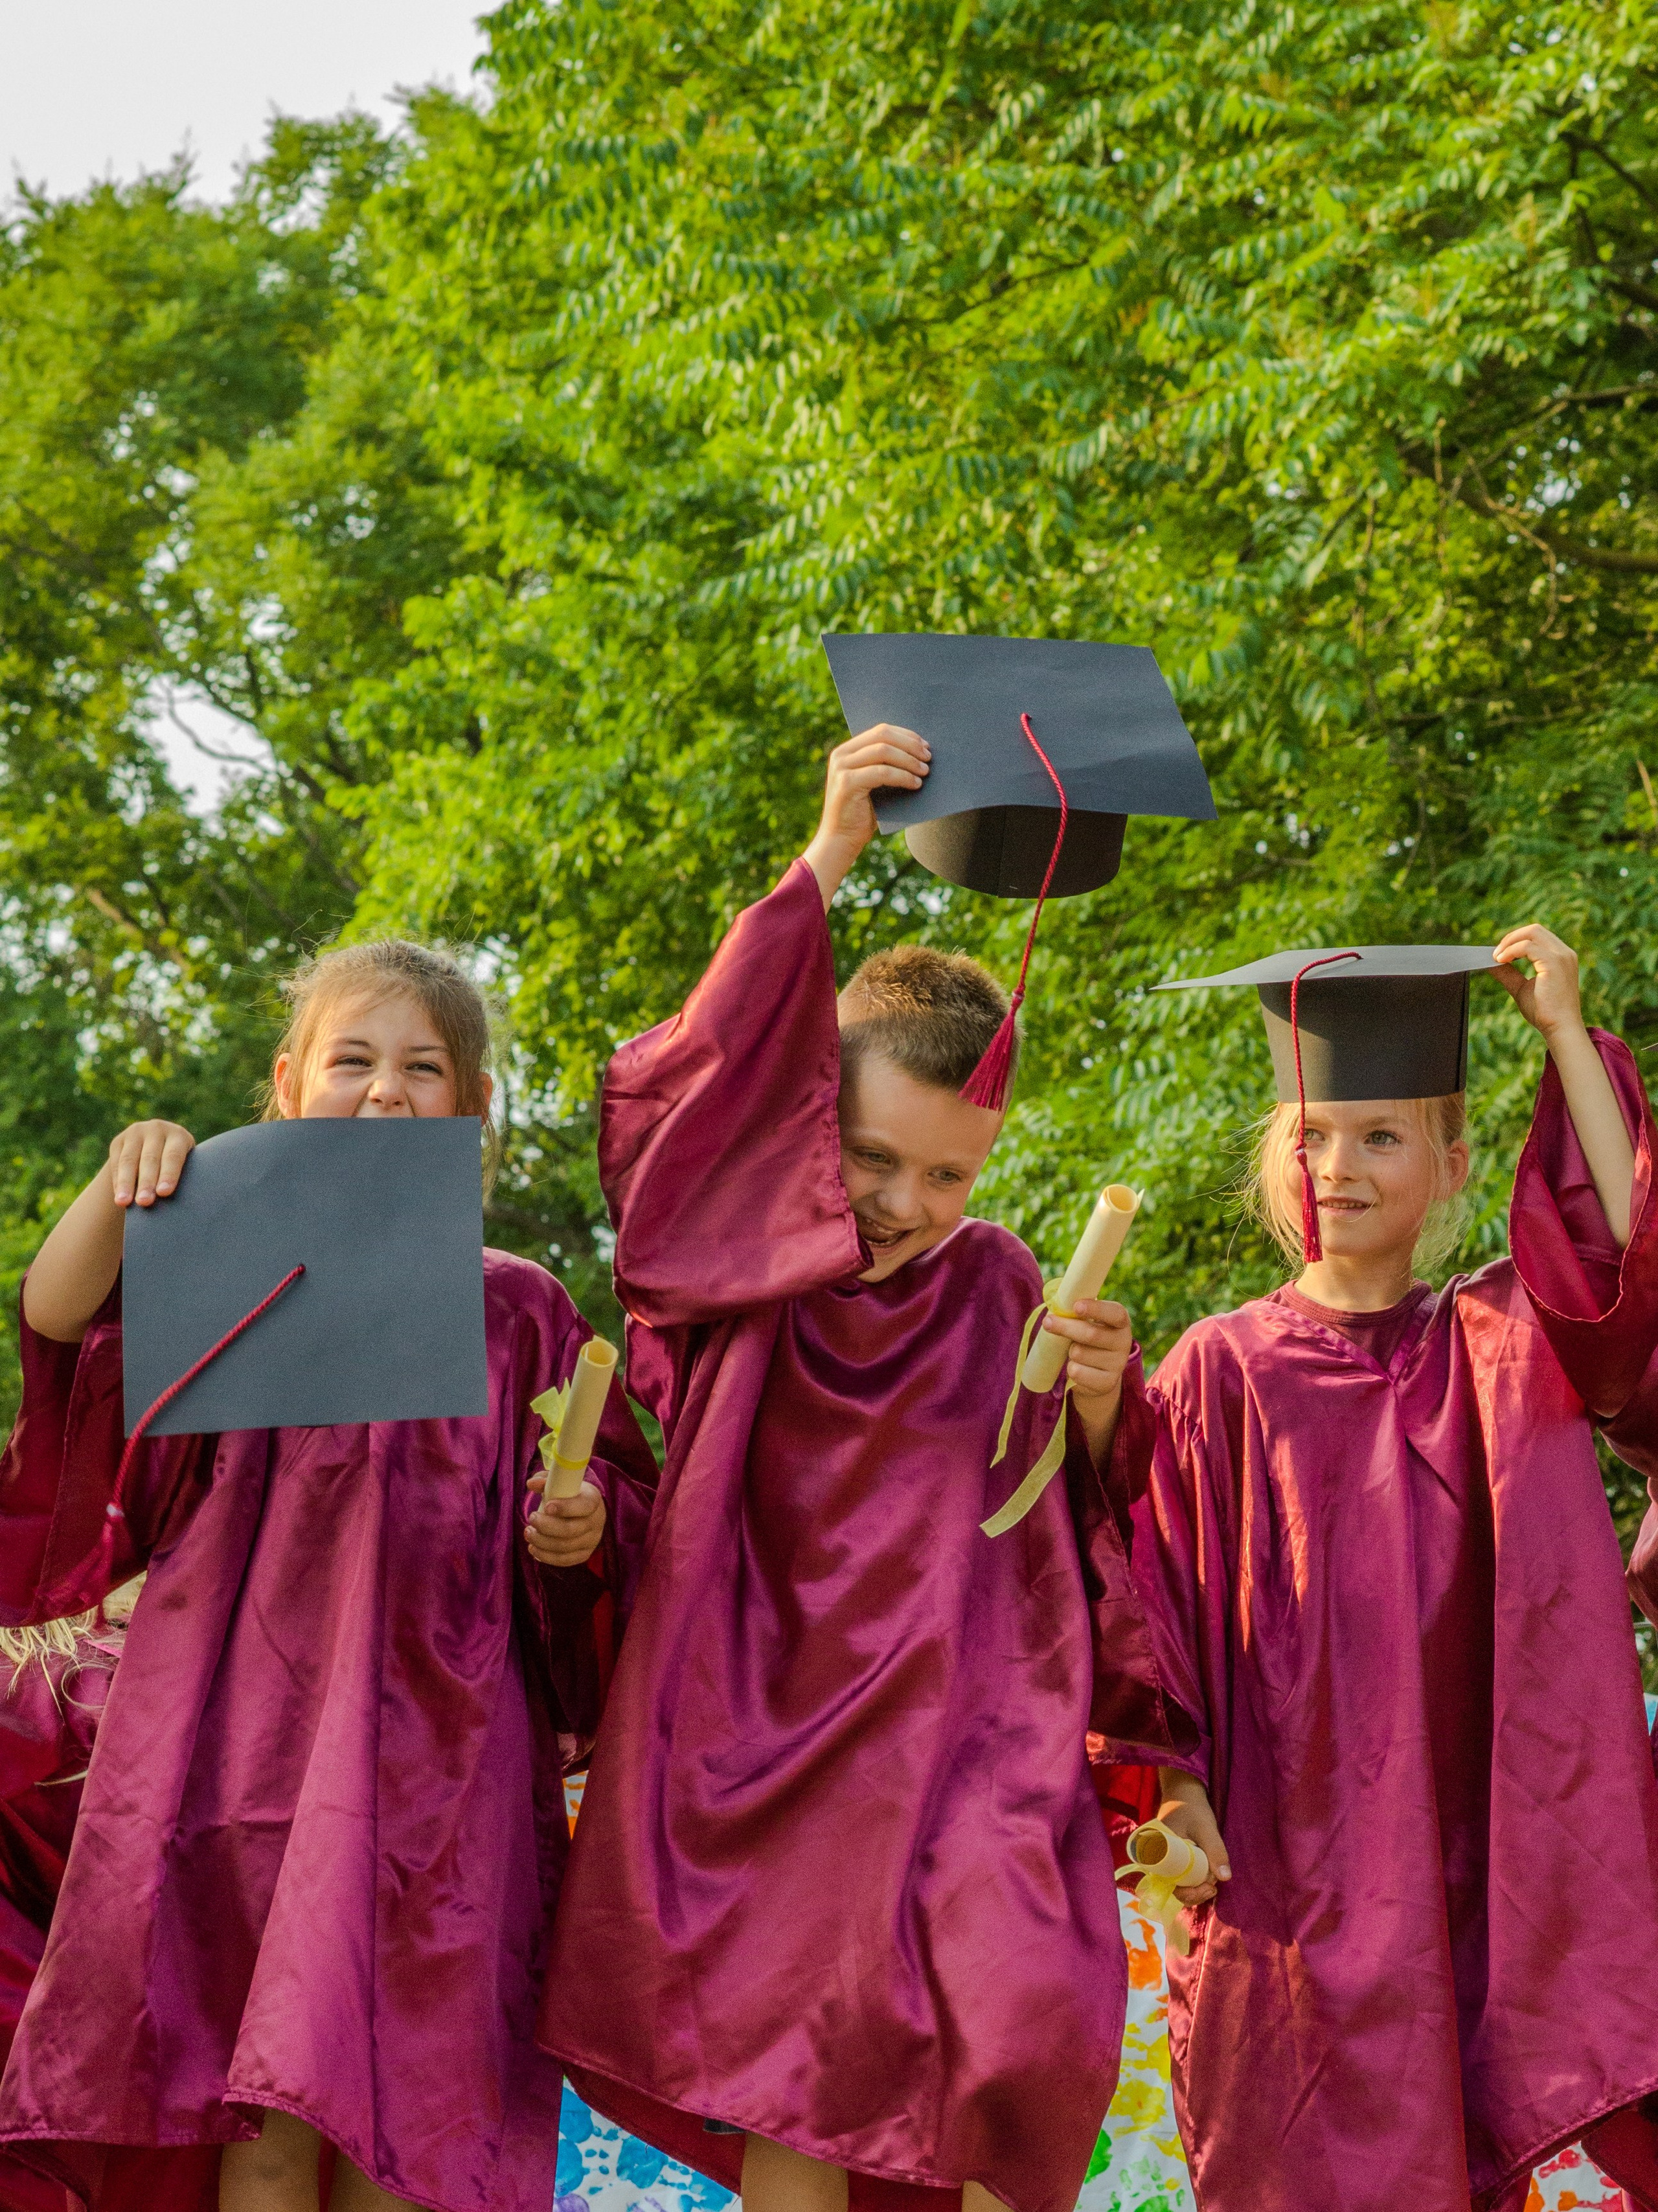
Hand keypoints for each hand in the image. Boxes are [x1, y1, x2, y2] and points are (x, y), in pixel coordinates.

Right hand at [107, 1120, 195, 1208]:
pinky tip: (118, 1196)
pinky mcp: (119, 1141)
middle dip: (146, 1182)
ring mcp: (136, 1133)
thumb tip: (180, 1206)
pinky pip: (116, 1163)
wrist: (156, 1147)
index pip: (173, 1156)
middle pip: (150, 1158)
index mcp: (178, 1135)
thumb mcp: (185, 1164)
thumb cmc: (177, 1166)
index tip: (164, 1193)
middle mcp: (157, 1129)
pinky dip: (117, 1182)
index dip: (168, 1174)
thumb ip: (182, 1177)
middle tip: (144, 1202)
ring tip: (124, 1202)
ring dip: (126, 1183)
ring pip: (129, 1160)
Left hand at [525, 1476, 606, 1566]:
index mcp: (593, 1499)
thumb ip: (546, 1480)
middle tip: (531, 1519)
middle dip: (547, 1526)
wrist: (586, 1512)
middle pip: (571, 1530)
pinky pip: (565, 1560)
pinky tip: (534, 1548)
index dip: (565, 1508)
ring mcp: (592, 1540)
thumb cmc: (570, 1495)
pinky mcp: (584, 1554)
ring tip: (528, 1533)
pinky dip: (546, 1556)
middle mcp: (596, 1521)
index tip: (547, 1507)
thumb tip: (531, 1483)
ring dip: (542, 1542)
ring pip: (565, 1547)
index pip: (584, 1506)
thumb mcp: (561, 1483)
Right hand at [802, 724, 929, 904]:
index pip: (881, 731)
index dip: (906, 735)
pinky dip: (902, 776)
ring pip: (884, 752)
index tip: (925, 745)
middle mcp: (841, 754)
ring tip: (925, 771)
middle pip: (883, 736)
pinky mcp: (846, 783)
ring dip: (909, 760)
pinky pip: (882, 773)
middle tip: (929, 757)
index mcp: (847, 750)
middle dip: (910, 745)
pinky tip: (915, 784)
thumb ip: (887, 765)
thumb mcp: (875, 783)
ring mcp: (842, 768)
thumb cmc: (863, 813)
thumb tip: (920, 752)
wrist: (841, 840)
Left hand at [1041, 1295, 1132, 1409]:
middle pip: (1091, 1334)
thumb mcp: (1088, 1322)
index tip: (1076, 1306)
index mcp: (1120, 1321)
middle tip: (1047, 1322)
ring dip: (1069, 1351)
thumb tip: (1053, 1307)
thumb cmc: (1088, 1339)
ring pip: (1080, 1353)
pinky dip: (1071, 1368)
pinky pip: (1078, 1373)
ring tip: (1074, 1351)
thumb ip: (1077, 1313)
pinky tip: (1077, 1366)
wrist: (1099, 1374)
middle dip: (1066, 1327)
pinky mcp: (1108, 1382)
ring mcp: (1118, 1364)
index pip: (1115, 1313)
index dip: (1096, 1309)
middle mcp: (1124, 1342)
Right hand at [1156, 1770, 1231, 1903]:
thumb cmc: (1191, 1807)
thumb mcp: (1205, 1828)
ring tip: (1213, 1883)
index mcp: (1158, 1856)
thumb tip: (1224, 1878)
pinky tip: (1208, 1876)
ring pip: (1180, 1884)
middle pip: (1175, 1888)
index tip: (1209, 1888)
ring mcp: (1167, 1860)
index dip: (1189, 1893)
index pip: (1170, 1886)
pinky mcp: (1175, 1858)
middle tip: (1214, 1888)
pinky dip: (1195, 1879)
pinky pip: (1182, 1875)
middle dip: (1195, 1893)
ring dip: (1196, 1887)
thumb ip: (1215, 1851)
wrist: (1184, 1791)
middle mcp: (1159, 1861)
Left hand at [1494, 924, 1585, 1044]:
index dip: (1516, 940)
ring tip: (1496, 957)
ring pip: (1531, 933)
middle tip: (1495, 953)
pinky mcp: (1554, 963)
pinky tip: (1500, 961)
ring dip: (1509, 942)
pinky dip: (1511, 950)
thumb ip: (1508, 973)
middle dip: (1511, 937)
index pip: (1537, 935)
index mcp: (1561, 957)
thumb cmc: (1544, 1012)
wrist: (1559, 1028)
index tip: (1499, 953)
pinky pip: (1527, 947)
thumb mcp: (1521, 988)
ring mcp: (1561, 956)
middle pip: (1534, 929)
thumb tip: (1489, 963)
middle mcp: (1564, 953)